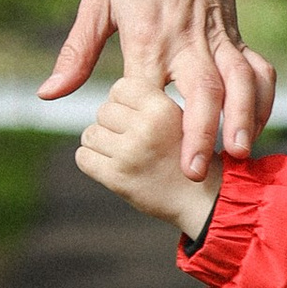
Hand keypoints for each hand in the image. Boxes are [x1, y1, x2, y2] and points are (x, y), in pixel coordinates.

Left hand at [43, 0, 279, 179]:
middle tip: (194, 172)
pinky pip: (257, 70)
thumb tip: (49, 95)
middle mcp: (187, 38)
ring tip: (239, 154)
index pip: (147, 87)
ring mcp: (218, 37)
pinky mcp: (236, 35)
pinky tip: (255, 127)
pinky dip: (261, 98)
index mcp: (147, 33)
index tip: (142, 155)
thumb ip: (77, 51)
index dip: (146, 122)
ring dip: (241, 118)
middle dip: (200, 132)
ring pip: (239, 81)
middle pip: (202, 90)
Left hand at [78, 71, 227, 242]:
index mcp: (163, 109)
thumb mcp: (179, 119)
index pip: (120, 88)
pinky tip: (114, 167)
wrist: (202, 199)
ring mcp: (129, 154)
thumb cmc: (188, 156)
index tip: (138, 116)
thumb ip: (147, 103)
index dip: (125, 101)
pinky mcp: (116, 177)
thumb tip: (109, 98)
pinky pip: (83, 158)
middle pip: (103, 110)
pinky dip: (92, 161)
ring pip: (90, 133)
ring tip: (126, 154)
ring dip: (101, 143)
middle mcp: (146, 128)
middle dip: (113, 124)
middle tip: (135, 140)